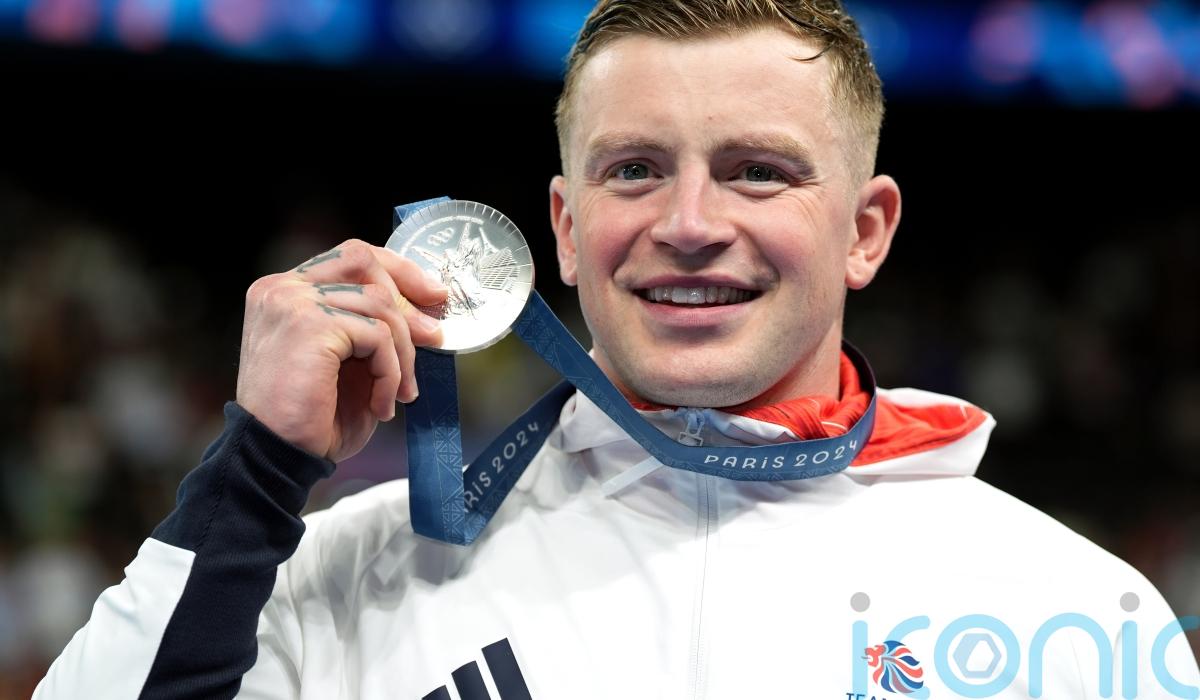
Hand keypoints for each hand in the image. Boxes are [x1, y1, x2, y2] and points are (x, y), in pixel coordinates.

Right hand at [236, 240, 447, 461]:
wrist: (279, 458)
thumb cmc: (313, 420)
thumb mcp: (352, 364)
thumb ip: (374, 329)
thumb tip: (428, 312)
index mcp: (286, 292)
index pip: (351, 258)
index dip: (398, 271)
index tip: (432, 296)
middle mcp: (283, 289)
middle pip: (365, 263)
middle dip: (408, 301)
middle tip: (434, 338)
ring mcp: (292, 302)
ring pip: (378, 303)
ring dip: (401, 353)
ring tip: (399, 392)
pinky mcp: (309, 324)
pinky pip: (376, 335)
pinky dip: (391, 372)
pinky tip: (382, 403)